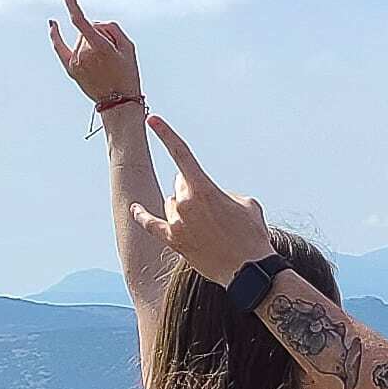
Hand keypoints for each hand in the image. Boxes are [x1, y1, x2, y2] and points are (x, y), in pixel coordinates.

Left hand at [48, 0, 140, 108]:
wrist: (119, 103)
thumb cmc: (127, 74)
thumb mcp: (129, 48)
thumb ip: (112, 28)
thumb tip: (93, 24)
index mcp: (99, 48)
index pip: (81, 21)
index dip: (72, 4)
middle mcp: (83, 54)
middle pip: (88, 30)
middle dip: (99, 35)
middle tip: (112, 56)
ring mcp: (75, 62)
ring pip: (80, 38)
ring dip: (90, 42)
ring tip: (104, 62)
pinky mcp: (70, 68)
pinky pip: (59, 47)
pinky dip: (55, 35)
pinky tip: (52, 23)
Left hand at [133, 114, 276, 287]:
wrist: (249, 270)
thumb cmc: (252, 235)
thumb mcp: (246, 203)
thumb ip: (222, 192)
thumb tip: (207, 197)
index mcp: (204, 188)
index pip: (180, 153)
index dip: (166, 134)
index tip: (153, 119)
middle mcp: (185, 203)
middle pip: (180, 184)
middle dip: (192, 190)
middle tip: (212, 209)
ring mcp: (177, 223)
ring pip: (171, 203)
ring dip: (183, 208)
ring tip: (205, 226)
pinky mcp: (173, 240)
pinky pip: (151, 224)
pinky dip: (142, 216)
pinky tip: (135, 209)